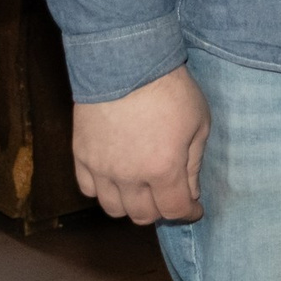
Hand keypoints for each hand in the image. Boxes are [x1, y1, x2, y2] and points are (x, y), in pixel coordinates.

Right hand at [73, 66, 209, 223]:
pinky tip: (116, 180)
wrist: (127, 65)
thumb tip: (192, 192)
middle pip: (142, 215)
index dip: (188, 213)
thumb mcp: (199, 123)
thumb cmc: (171, 91)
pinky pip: (89, 189)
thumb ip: (194, 163)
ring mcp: (101, 169)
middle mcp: (129, 177)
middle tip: (170, 198)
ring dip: (131, 206)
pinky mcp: (81, 157)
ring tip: (143, 192)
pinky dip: (104, 191)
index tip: (195, 209)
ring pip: (113, 208)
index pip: (175, 209)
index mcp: (163, 169)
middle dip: (162, 211)